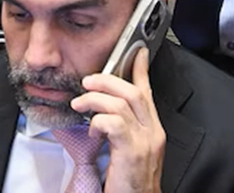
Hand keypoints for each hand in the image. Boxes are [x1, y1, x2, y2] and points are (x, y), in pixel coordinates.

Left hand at [71, 47, 164, 192]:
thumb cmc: (130, 182)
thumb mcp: (129, 150)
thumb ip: (122, 129)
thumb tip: (102, 114)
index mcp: (153, 130)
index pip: (147, 93)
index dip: (142, 70)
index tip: (137, 53)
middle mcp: (153, 133)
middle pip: (133, 92)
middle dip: (108, 80)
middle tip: (88, 82)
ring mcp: (145, 142)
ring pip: (121, 104)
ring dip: (95, 99)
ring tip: (80, 104)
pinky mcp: (132, 152)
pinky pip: (114, 124)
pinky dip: (98, 122)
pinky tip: (92, 131)